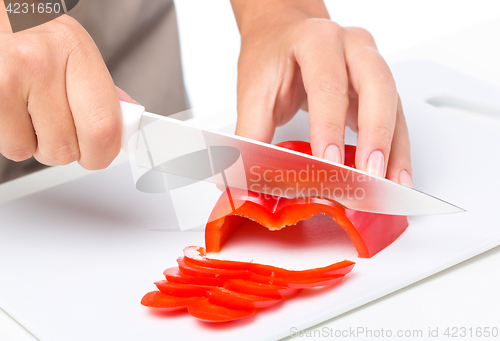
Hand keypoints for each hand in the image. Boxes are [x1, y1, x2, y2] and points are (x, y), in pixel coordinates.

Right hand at [0, 8, 133, 169]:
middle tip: (60, 130)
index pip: (104, 126)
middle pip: (70, 148)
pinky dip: (14, 140)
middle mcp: (42, 61)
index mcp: (76, 49)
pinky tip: (14, 112)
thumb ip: (101, 92)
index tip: (100, 154)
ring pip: (38, 152)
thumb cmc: (31, 39)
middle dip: (67, 151)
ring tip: (31, 111)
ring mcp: (8, 77)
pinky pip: (13, 148)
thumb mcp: (74, 53)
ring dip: (37, 144)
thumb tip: (129, 126)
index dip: (103, 152)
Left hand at [230, 0, 411, 185]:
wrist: (283, 34)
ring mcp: (370, 65)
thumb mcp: (254, 91)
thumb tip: (245, 176)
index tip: (328, 161)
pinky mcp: (377, 88)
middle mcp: (350, 47)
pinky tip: (394, 175)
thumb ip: (251, 134)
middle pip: (376, 87)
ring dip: (394, 148)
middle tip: (368, 174)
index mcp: (315, 40)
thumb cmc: (271, 57)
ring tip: (389, 185)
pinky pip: (396, 117)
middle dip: (375, 135)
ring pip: (393, 104)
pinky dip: (397, 149)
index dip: (329, 124)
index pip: (328, 82)